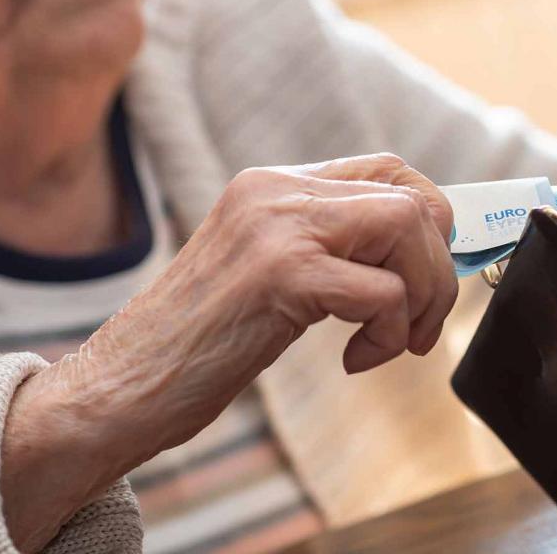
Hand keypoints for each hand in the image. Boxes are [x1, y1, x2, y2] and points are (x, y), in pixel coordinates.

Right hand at [0, 153, 457, 550]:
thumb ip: (326, 248)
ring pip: (408, 228)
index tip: (430, 274)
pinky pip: (382, 290)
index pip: (388, 168)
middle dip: (438, 268)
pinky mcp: (279, 274)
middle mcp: (274, 190)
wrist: (118, 387)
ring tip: (390, 343)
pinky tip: (354, 362)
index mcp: (271, 185)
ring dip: (423, 297)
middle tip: (418, 326)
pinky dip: (388, 333)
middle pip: (411, 197)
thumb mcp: (266, 274)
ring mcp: (275, 227)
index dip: (432, 218)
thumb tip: (419, 252)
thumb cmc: (197, 344)